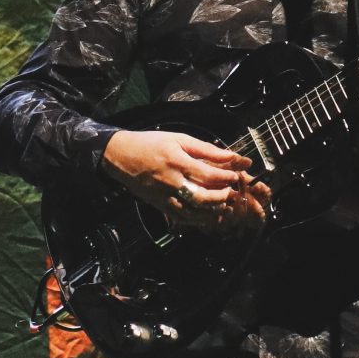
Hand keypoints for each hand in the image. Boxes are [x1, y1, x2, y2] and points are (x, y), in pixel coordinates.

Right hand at [102, 129, 271, 233]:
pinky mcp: (160, 205)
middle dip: (222, 197)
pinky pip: (182, 217)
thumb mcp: (179, 139)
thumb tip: (231, 155)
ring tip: (224, 203)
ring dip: (213, 210)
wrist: (121, 156)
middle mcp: (171, 182)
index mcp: (177, 162)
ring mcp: (165, 196)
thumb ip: (206, 149)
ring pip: (193, 211)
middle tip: (232, 192)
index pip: (209, 174)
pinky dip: (198, 218)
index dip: (227, 177)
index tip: (237, 175)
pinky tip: (208, 213)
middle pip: (203, 197)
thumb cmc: (151, 144)